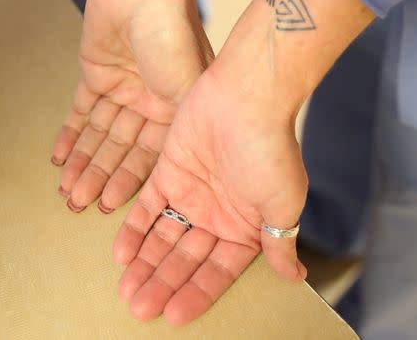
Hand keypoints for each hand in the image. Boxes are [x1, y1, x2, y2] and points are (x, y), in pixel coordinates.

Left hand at [52, 0, 212, 213]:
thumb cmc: (173, 37)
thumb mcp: (186, 90)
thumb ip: (181, 128)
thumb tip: (177, 168)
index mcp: (176, 109)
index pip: (150, 155)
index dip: (129, 181)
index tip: (109, 206)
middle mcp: (151, 102)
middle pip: (120, 148)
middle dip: (99, 176)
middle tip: (78, 204)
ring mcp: (123, 87)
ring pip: (99, 134)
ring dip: (83, 161)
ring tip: (66, 190)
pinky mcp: (97, 73)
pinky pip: (82, 110)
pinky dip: (70, 134)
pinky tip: (59, 158)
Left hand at [112, 67, 308, 323]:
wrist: (244, 98)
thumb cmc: (270, 150)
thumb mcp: (282, 205)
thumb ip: (279, 244)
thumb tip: (295, 276)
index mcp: (247, 226)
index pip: (218, 271)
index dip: (197, 293)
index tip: (174, 316)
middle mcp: (218, 213)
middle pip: (186, 258)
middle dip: (164, 284)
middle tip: (139, 308)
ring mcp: (192, 193)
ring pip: (164, 236)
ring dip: (146, 263)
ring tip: (127, 289)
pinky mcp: (169, 171)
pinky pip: (148, 206)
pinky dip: (135, 229)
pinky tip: (121, 253)